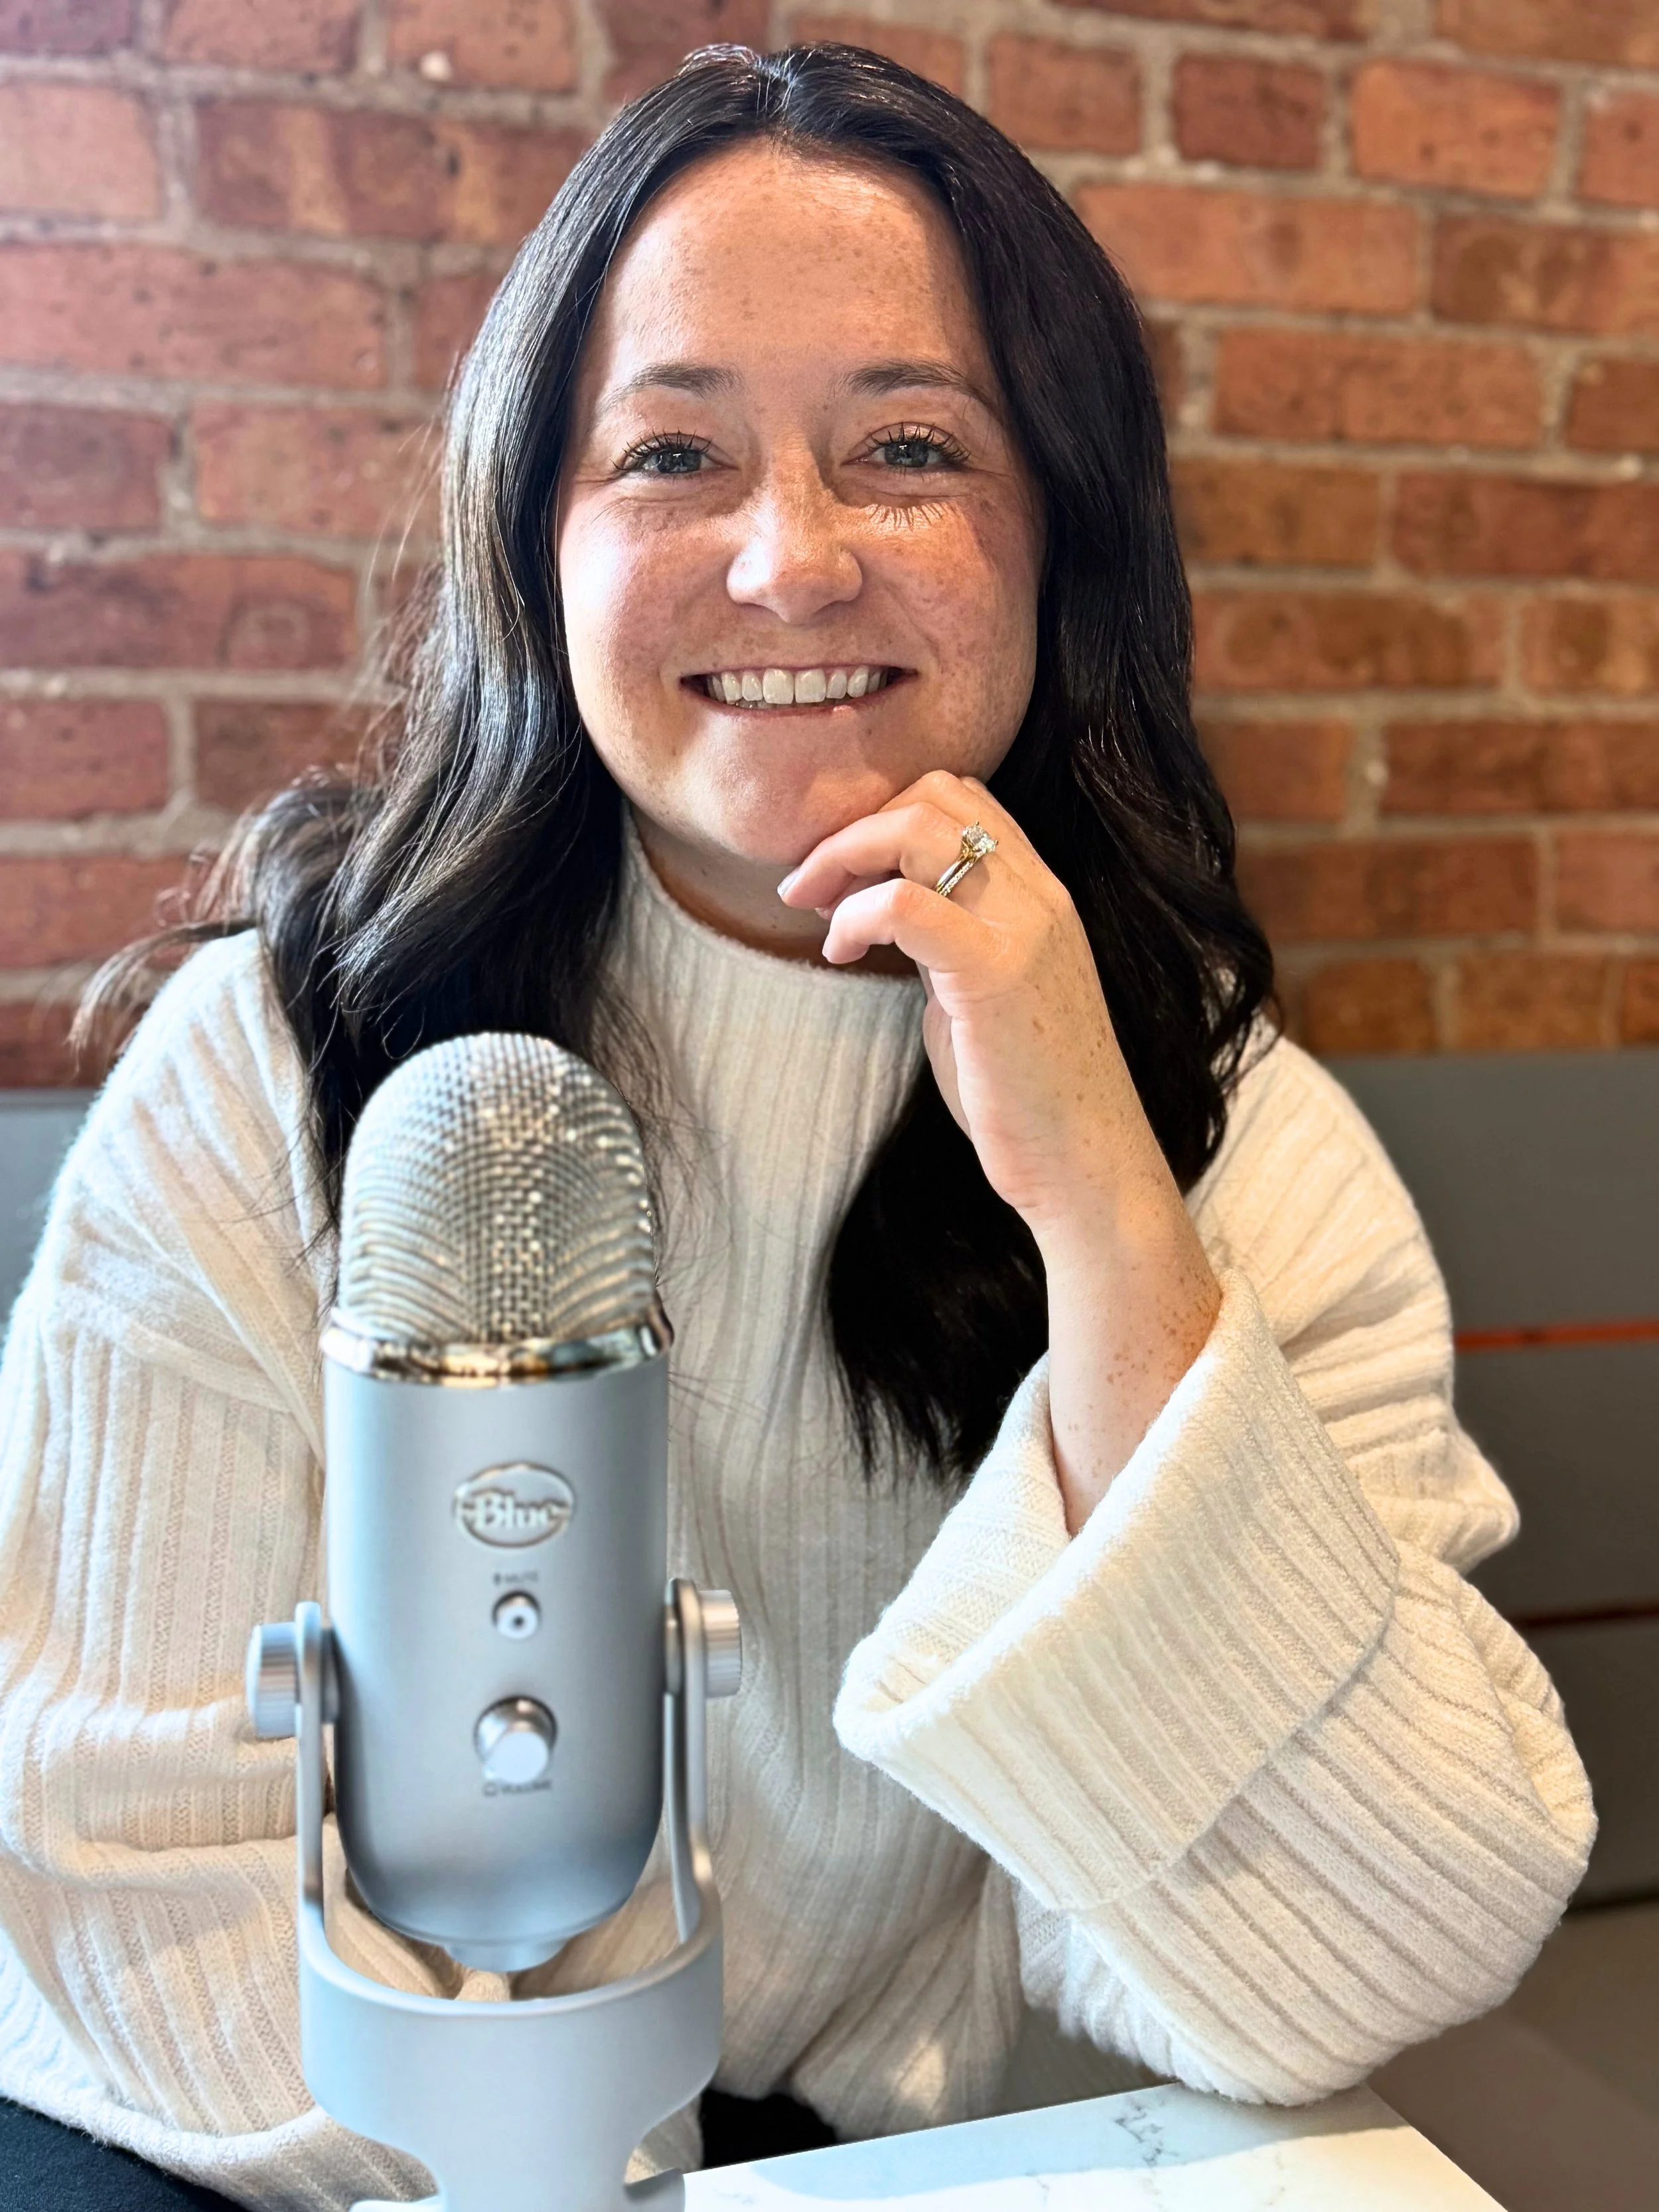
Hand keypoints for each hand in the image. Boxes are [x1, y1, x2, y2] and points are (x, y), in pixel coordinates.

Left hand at [780, 770, 1219, 1524]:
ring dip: (843, 857)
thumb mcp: (982, 994)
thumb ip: (947, 943)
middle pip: (935, 793)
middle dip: (854, 827)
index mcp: (1042, 895)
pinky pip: (906, 904)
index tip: (842, 872)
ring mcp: (1024, 929)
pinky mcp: (995, 975)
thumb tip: (889, 917)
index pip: (964, 796)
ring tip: (811, 908)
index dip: (888, 814)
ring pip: (917, 829)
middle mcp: (1040, 896)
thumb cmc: (1027, 1094)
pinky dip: (856, 915)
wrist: (1087, 1164)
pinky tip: (841, 953)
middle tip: (806, 885)